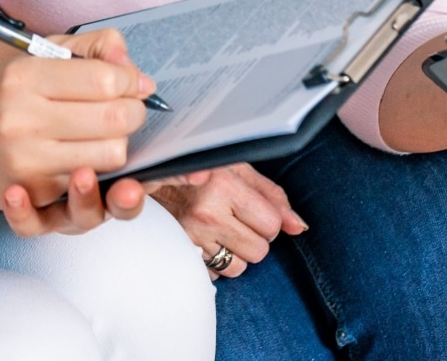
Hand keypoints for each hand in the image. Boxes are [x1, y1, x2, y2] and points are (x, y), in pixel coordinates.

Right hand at [0, 26, 157, 235]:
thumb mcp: (34, 61)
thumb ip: (89, 50)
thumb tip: (136, 71)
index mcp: (25, 76)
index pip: (104, 78)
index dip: (130, 81)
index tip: (129, 84)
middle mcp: (23, 118)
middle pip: (116, 118)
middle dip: (134, 113)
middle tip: (127, 110)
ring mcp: (28, 160)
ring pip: (112, 155)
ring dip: (118, 144)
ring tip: (104, 135)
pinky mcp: (35, 194)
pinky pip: (93, 183)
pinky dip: (98, 171)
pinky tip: (86, 160)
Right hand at [147, 163, 305, 277]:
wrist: (149, 178)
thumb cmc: (200, 171)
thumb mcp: (237, 170)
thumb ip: (272, 196)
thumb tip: (298, 226)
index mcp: (224, 186)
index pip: (272, 225)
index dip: (268, 220)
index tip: (254, 210)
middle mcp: (207, 213)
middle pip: (259, 252)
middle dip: (254, 239)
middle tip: (236, 220)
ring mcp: (191, 236)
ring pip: (238, 268)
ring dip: (235, 254)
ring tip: (221, 232)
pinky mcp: (179, 253)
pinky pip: (213, 275)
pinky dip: (214, 263)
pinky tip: (206, 241)